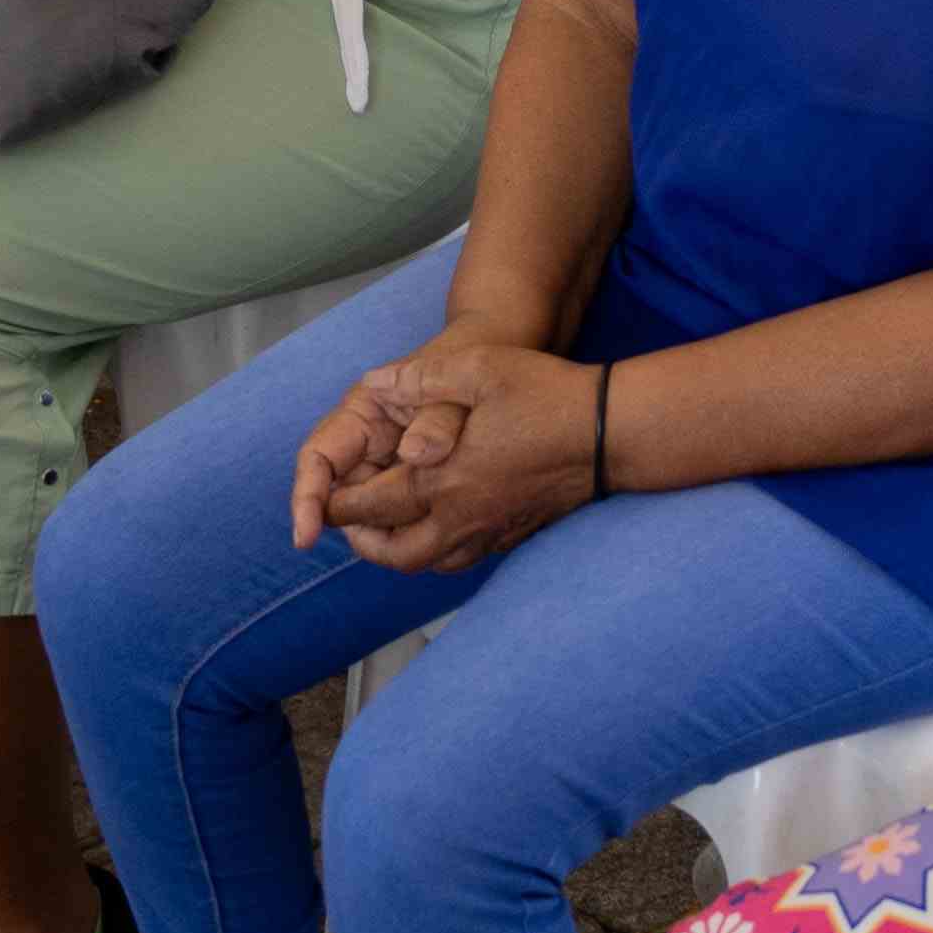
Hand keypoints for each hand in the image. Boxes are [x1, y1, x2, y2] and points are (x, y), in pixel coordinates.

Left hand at [291, 337, 598, 571]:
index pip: (369, 507)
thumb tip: (376, 383)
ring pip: (429, 564)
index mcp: (440, 479)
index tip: (322, 500)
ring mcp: (490, 530)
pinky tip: (437, 532)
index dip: (337, 504)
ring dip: (398, 553)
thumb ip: (421, 377)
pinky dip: (436, 554)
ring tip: (384, 534)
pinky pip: (462, 560)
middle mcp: (460, 516)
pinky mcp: (514, 534)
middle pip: (393, 551)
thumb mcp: (478, 369)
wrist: (609, 433)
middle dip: (362, 542)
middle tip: (348, 525)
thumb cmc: (545, 396)